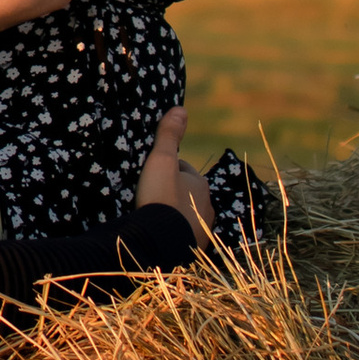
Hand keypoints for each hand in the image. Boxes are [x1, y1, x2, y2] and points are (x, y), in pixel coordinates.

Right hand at [135, 107, 216, 245]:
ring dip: (173, 214)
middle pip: (187, 194)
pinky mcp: (191, 251)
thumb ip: (169, 136)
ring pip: (187, 216)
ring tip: (154, 216)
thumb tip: (181, 108)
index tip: (153, 173)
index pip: (185, 170)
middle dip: (174, 192)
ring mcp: (201, 231)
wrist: (160, 243)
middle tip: (152, 194)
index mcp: (201, 185)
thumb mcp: (161, 161)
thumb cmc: (161, 197)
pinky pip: (181, 236)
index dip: (169, 169)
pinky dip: (172, 233)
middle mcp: (207, 207)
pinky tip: (158, 234)